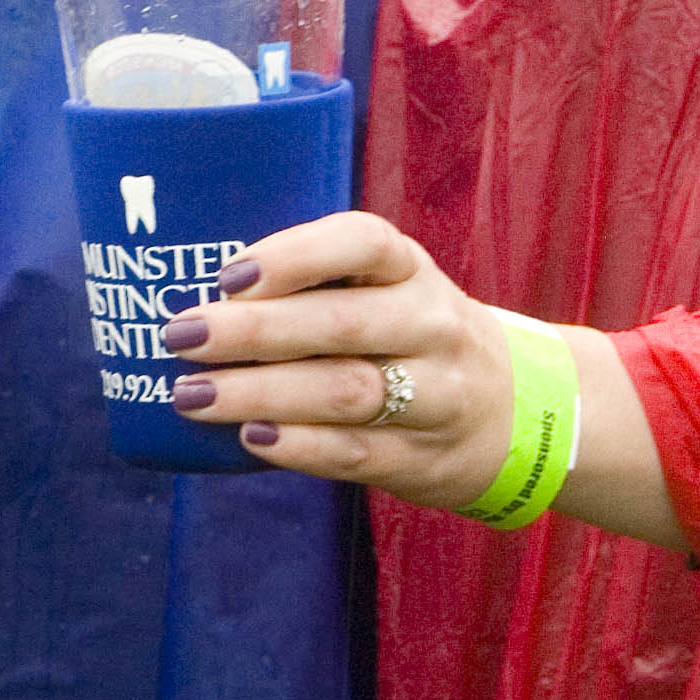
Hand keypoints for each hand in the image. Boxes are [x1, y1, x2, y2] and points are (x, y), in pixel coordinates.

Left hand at [157, 211, 525, 508]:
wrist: (516, 412)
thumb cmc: (409, 337)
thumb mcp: (386, 291)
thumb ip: (313, 287)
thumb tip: (199, 298)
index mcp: (410, 270)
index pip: (364, 243)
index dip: (295, 254)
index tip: (229, 276)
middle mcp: (431, 325)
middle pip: (341, 323)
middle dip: (253, 331)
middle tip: (182, 335)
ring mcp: (435, 394)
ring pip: (346, 390)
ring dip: (260, 393)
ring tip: (192, 395)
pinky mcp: (423, 456)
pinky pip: (356, 451)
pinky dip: (299, 446)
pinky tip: (250, 438)